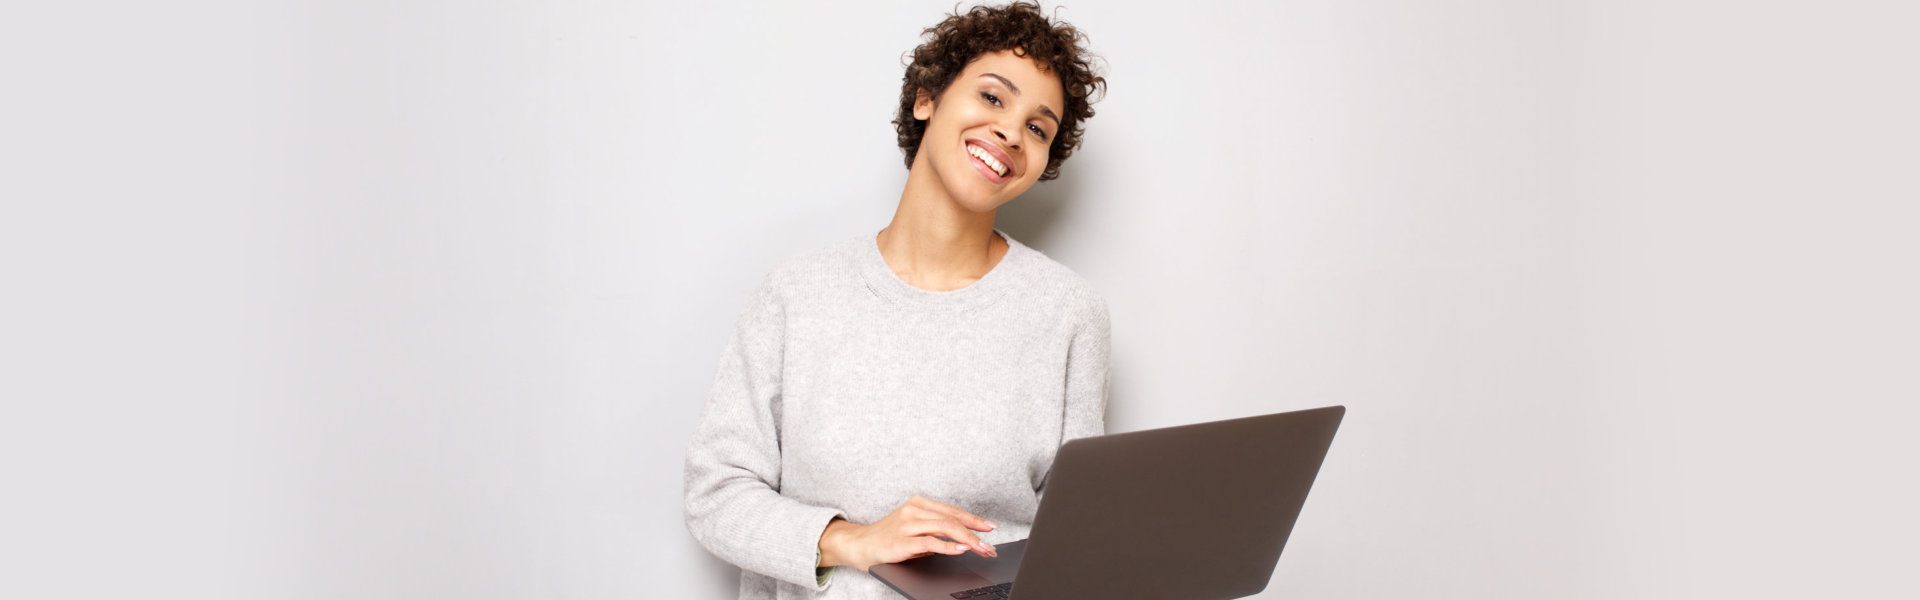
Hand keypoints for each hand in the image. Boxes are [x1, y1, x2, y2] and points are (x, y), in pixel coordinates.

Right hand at [817, 495, 998, 570]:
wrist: (859, 545)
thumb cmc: (888, 538)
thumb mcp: (915, 529)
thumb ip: (936, 530)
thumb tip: (965, 540)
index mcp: (919, 503)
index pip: (953, 510)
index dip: (974, 519)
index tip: (990, 528)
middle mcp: (914, 510)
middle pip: (953, 518)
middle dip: (975, 532)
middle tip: (990, 544)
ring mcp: (907, 524)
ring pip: (945, 527)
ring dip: (968, 539)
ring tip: (981, 549)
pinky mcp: (901, 541)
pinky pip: (930, 542)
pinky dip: (948, 546)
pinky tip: (961, 550)